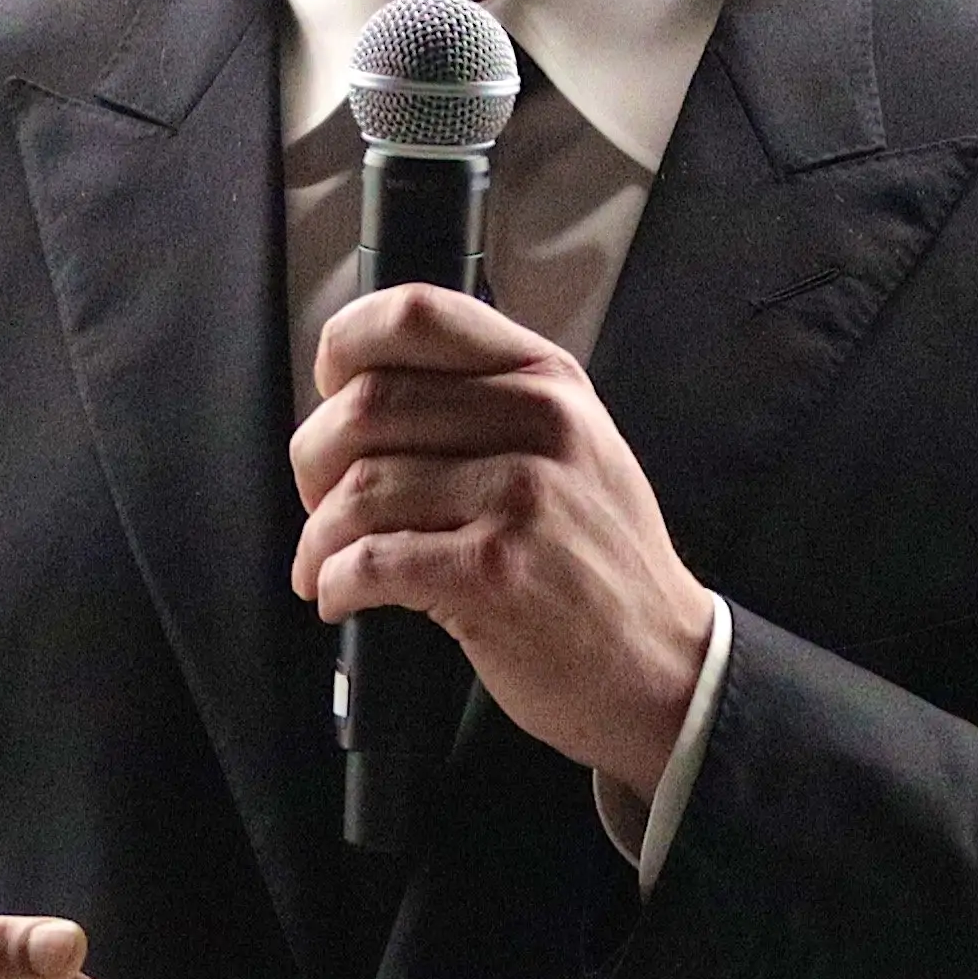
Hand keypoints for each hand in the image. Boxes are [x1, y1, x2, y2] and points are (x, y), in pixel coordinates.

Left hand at [290, 281, 715, 801]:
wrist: (664, 664)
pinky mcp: (494, 572)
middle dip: (314, 462)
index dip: (346, 347)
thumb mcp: (572, 448)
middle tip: (318, 503)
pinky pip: (371, 559)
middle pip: (367, 404)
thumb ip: (488, 404)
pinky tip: (338, 596)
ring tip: (323, 564)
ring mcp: (520, 496)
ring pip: (361, 486)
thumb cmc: (596, 561)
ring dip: (318, 536)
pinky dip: (334, 581)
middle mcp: (539, 422)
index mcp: (548, 378)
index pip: (417, 314)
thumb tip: (358, 393)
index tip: (331, 394)